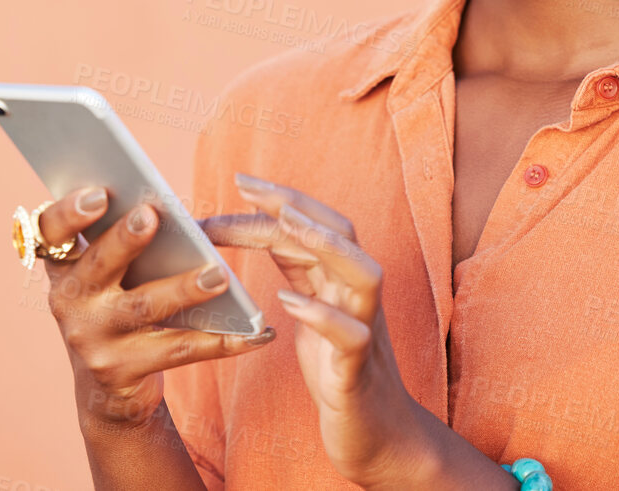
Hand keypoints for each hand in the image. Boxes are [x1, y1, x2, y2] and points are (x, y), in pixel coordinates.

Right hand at [35, 187, 276, 432]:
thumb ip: (120, 241)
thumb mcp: (105, 276)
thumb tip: (163, 207)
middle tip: (152, 215)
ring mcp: (92, 339)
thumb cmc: (116, 307)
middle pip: (98, 265)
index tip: (97, 193)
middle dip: (125, 239)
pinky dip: (219, 340)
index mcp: (65, 266)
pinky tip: (254, 333)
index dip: (69, 213)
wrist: (107, 388)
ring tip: (219, 274)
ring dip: (183, 288)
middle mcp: (69, 301)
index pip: (49, 232)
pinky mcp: (122, 370)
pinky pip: (178, 349)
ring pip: (144, 306)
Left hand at [203, 174, 445, 487]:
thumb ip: (297, 269)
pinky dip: (324, 314)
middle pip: (342, 234)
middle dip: (296, 204)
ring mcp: (366, 331)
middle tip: (247, 187)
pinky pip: (353, 336)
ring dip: (326, 245)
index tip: (241, 181)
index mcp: (344, 280)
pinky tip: (289, 302)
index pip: (319, 225)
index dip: (283, 199)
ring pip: (364, 275)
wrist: (377, 436)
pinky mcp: (359, 371)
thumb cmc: (339, 369)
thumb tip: (262, 224)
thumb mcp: (312, 309)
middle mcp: (360, 297)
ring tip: (285, 225)